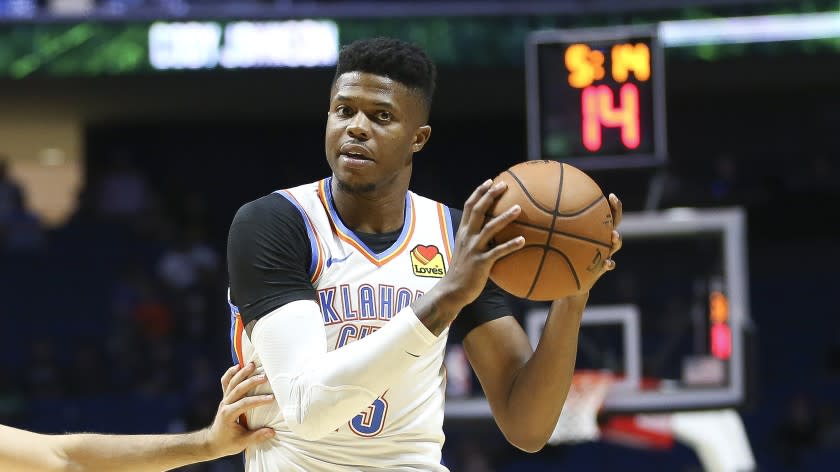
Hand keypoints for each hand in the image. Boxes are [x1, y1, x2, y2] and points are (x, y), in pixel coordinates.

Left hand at [204, 363, 275, 457]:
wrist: (212, 442)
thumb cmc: (227, 443)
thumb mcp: (242, 443)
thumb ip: (257, 436)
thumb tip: (272, 431)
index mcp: (228, 415)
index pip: (244, 404)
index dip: (258, 401)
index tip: (272, 399)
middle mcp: (225, 404)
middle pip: (238, 389)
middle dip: (251, 382)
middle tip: (265, 377)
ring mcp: (224, 399)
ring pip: (232, 382)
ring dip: (242, 373)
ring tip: (253, 364)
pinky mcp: (225, 397)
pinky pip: (226, 382)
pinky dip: (231, 373)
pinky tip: (238, 365)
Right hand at [437, 179, 525, 310]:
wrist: (452, 291)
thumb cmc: (462, 271)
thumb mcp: (465, 251)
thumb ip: (477, 240)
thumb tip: (494, 234)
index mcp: (463, 232)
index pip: (469, 206)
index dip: (479, 192)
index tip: (490, 181)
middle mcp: (467, 237)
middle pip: (478, 211)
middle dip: (490, 196)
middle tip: (504, 185)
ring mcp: (473, 249)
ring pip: (490, 228)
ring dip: (505, 217)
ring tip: (519, 208)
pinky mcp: (481, 262)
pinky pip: (498, 252)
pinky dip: (510, 245)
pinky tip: (523, 240)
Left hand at [554, 193, 622, 305]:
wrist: (568, 284)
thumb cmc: (559, 259)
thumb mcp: (554, 244)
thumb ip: (549, 230)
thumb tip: (536, 211)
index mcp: (592, 231)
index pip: (604, 213)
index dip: (611, 204)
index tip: (610, 195)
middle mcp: (600, 240)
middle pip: (614, 224)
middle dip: (616, 215)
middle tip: (612, 203)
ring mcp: (604, 254)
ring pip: (616, 245)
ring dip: (616, 240)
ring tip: (613, 235)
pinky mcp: (601, 269)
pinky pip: (608, 266)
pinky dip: (609, 264)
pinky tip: (608, 263)